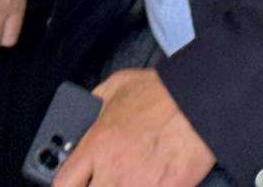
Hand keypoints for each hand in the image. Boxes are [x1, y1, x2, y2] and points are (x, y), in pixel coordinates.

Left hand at [53, 69, 215, 186]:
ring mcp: (139, 185)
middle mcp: (114, 170)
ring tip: (128, 178)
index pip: (63, 183)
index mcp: (98, 143)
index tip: (70, 185)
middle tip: (101, 180)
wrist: (199, 103)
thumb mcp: (117, 86)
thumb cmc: (163, 92)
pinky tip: (149, 180)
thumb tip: (85, 111)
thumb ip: (95, 102)